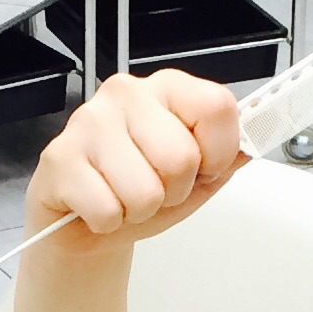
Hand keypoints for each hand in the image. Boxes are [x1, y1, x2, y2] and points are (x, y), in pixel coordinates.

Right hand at [24, 67, 241, 252]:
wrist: (85, 222)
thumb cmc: (141, 190)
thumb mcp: (197, 176)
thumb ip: (227, 156)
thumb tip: (253, 143)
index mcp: (167, 88)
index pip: (216, 107)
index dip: (218, 152)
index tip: (204, 169)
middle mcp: (127, 94)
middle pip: (181, 157)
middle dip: (174, 191)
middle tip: (154, 189)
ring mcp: (89, 122)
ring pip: (144, 191)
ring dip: (139, 211)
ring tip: (124, 198)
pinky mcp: (59, 157)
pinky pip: (107, 210)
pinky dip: (108, 223)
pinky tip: (98, 205)